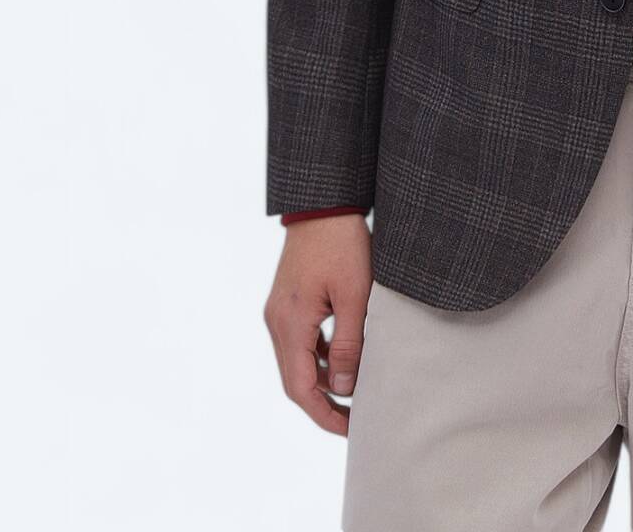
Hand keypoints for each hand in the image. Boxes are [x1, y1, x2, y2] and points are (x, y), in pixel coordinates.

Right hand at [263, 212, 372, 434]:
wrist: (323, 203)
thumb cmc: (342, 244)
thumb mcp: (354, 294)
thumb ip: (348, 342)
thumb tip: (345, 387)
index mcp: (290, 323)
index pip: (301, 387)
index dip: (324, 414)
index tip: (351, 429)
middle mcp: (277, 321)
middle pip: (295, 379)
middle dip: (323, 404)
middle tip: (355, 420)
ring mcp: (279, 311)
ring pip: (297, 361)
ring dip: (322, 380)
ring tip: (355, 392)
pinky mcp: (288, 302)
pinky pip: (301, 341)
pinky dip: (319, 357)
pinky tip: (344, 359)